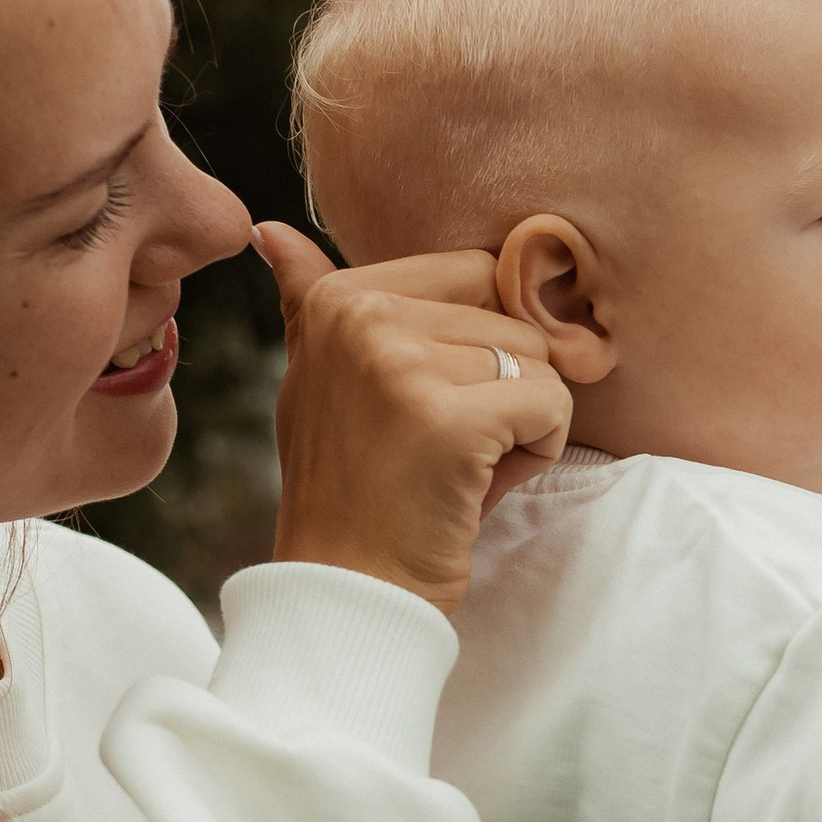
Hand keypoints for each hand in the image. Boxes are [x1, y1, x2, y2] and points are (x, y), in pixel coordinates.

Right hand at [253, 222, 568, 614]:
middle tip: (441, 447)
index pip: (475, 272)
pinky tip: (476, 484)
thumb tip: (269, 229)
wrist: (349, 592)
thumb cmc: (353, 491)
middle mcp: (361, 316)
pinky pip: (552, 403)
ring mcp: (400, 364)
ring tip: (455, 467)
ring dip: (521, 422)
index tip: (425, 405)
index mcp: (336, 297)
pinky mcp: (447, 419)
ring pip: (537, 359)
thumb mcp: (316, 381)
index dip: (480, 346)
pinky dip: (538, 450)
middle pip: (511, 315)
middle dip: (504, 385)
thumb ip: (308, 300)